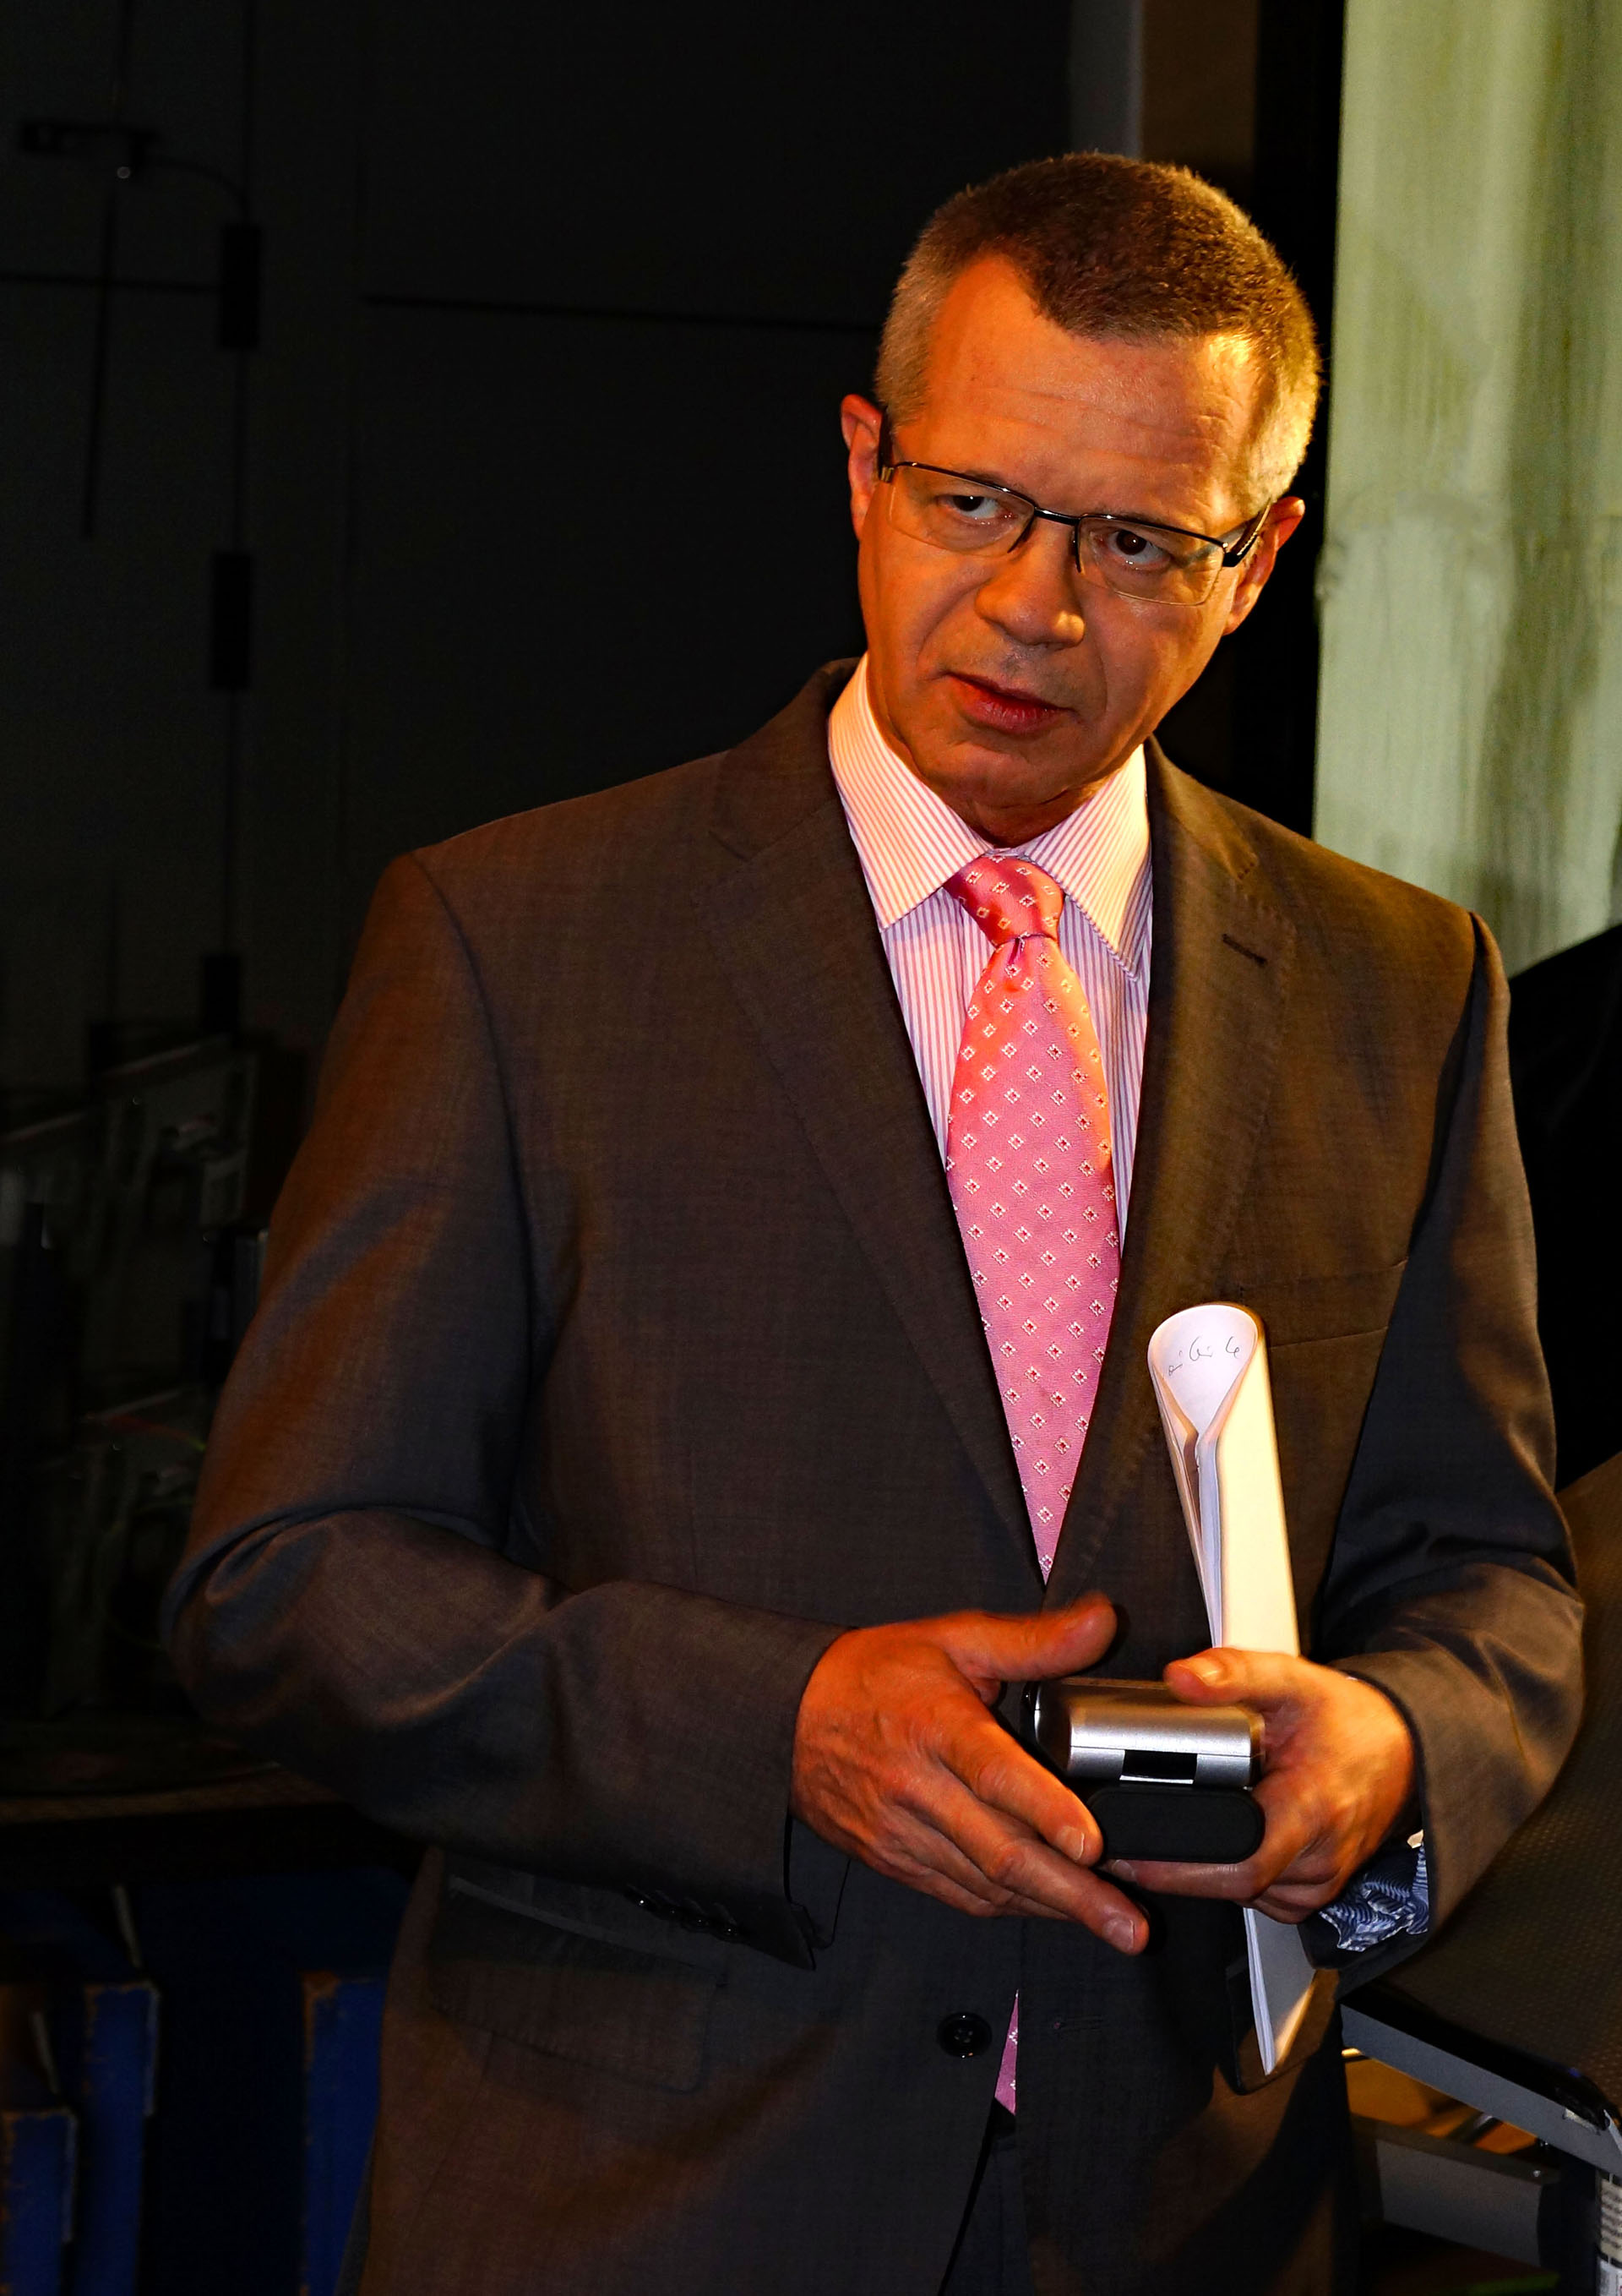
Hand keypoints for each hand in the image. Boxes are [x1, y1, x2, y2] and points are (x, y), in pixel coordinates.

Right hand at [790, 1597, 1147, 1952]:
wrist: (787, 1719)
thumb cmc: (875, 1673)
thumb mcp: (953, 1639)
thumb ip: (1034, 1640)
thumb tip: (1105, 1622)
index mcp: (935, 1725)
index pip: (994, 1774)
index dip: (1046, 1810)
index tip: (1091, 1843)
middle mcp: (917, 1787)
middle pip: (1000, 1850)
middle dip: (1071, 1892)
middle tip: (1127, 1925)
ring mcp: (902, 1832)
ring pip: (985, 1883)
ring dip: (1051, 1908)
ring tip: (1111, 1927)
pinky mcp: (893, 1860)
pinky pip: (960, 1894)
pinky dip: (1011, 1906)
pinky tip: (1052, 1910)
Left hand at [1113, 1649, 1416, 1921]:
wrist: (1405, 1752)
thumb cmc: (1350, 1721)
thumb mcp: (1291, 1681)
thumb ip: (1234, 1673)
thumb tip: (1182, 1677)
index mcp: (1311, 1810)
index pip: (1240, 1864)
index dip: (1180, 1867)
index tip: (1131, 1851)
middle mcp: (1319, 1858)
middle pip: (1233, 1886)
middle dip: (1177, 1869)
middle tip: (1124, 1843)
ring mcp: (1319, 1882)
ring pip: (1243, 1895)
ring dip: (1203, 1873)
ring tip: (1167, 1832)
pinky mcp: (1315, 1891)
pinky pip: (1261, 1897)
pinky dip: (1231, 1876)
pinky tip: (1217, 1842)